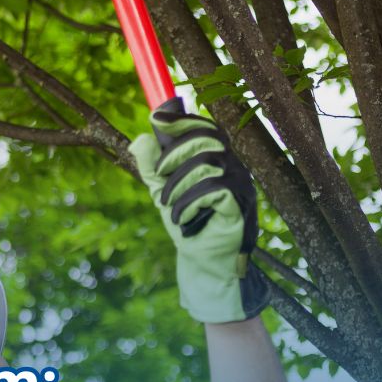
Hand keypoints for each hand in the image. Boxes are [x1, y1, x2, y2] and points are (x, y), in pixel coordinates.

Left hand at [128, 98, 268, 323]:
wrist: (203, 262)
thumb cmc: (187, 224)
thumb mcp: (163, 192)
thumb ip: (152, 167)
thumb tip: (140, 138)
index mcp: (216, 159)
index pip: (205, 127)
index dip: (182, 119)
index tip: (156, 119)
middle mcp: (233, 167)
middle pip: (206, 138)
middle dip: (174, 154)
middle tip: (159, 177)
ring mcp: (241, 185)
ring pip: (207, 162)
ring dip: (178, 184)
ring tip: (168, 206)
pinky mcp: (241, 205)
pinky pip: (213, 189)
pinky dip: (189, 202)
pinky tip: (182, 218)